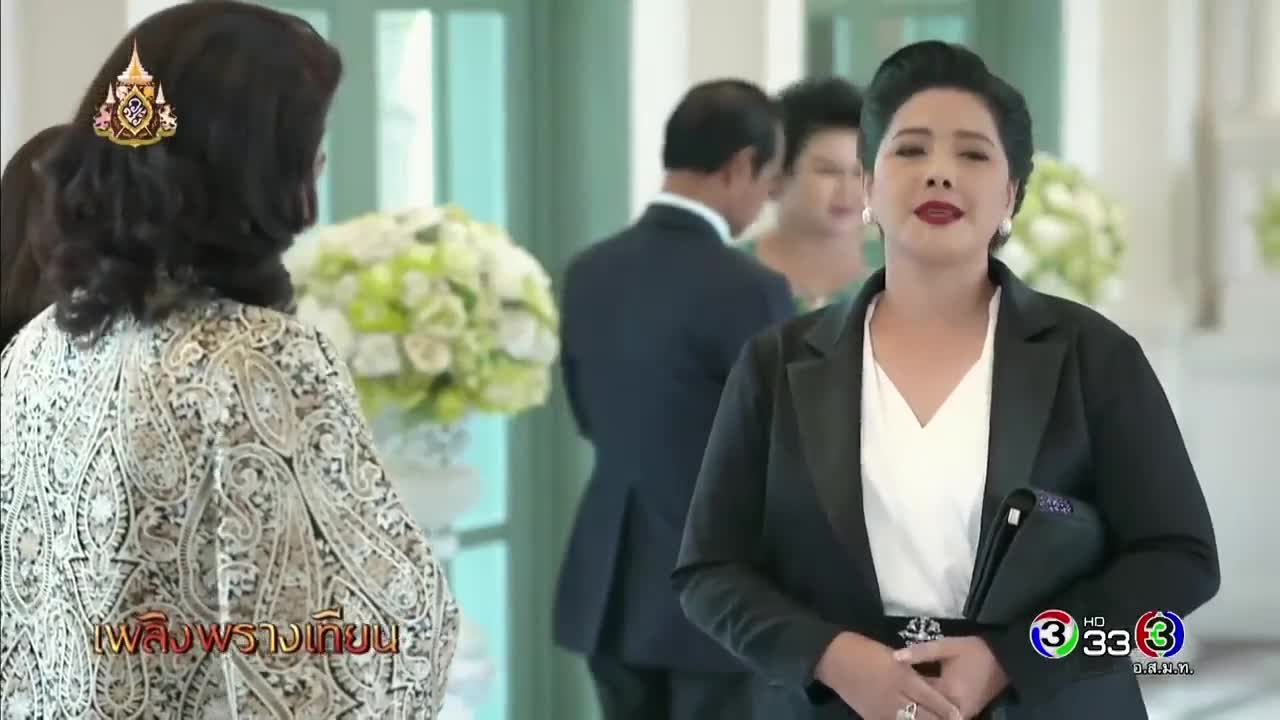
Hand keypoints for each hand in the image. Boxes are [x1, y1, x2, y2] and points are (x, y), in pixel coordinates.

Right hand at [816, 632, 961, 719]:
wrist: (836, 659)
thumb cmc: (866, 651)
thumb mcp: (893, 657)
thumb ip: (911, 672)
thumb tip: (929, 688)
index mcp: (901, 676)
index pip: (930, 697)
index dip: (946, 709)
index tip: (960, 716)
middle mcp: (894, 695)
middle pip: (923, 715)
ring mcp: (882, 709)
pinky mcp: (871, 717)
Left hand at [894, 637, 1008, 718]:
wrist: (1005, 659)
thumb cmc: (974, 651)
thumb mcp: (947, 646)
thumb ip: (921, 652)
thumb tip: (894, 657)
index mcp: (949, 693)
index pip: (918, 697)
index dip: (901, 692)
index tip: (884, 686)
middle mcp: (955, 710)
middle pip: (925, 713)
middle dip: (909, 706)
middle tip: (888, 698)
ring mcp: (962, 715)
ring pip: (934, 717)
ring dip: (920, 710)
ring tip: (900, 701)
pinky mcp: (966, 714)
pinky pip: (944, 716)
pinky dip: (932, 711)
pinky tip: (919, 703)